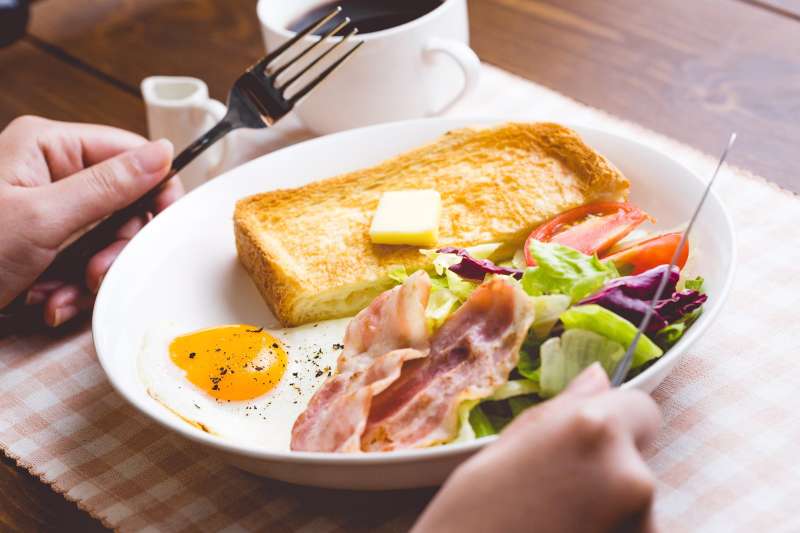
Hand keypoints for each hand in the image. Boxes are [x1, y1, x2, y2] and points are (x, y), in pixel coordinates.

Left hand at [0, 115, 181, 325]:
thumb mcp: (42, 219)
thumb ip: (108, 186)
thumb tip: (161, 153)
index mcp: (49, 147)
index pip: (129, 152)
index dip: (156, 187)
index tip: (167, 221)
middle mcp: (51, 174)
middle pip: (123, 204)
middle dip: (114, 246)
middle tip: (97, 271)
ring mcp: (48, 212)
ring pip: (106, 240)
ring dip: (90, 276)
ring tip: (61, 294)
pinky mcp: (44, 246)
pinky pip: (83, 263)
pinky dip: (71, 289)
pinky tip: (47, 301)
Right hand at [413, 364, 660, 532]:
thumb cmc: (470, 514)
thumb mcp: (506, 448)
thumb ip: (563, 410)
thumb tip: (599, 376)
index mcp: (593, 428)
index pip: (641, 409)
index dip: (615, 425)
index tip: (586, 446)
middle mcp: (631, 473)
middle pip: (639, 459)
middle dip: (609, 472)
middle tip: (556, 496)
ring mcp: (641, 524)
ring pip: (638, 505)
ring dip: (611, 512)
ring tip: (558, 524)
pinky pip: (631, 531)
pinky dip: (608, 532)